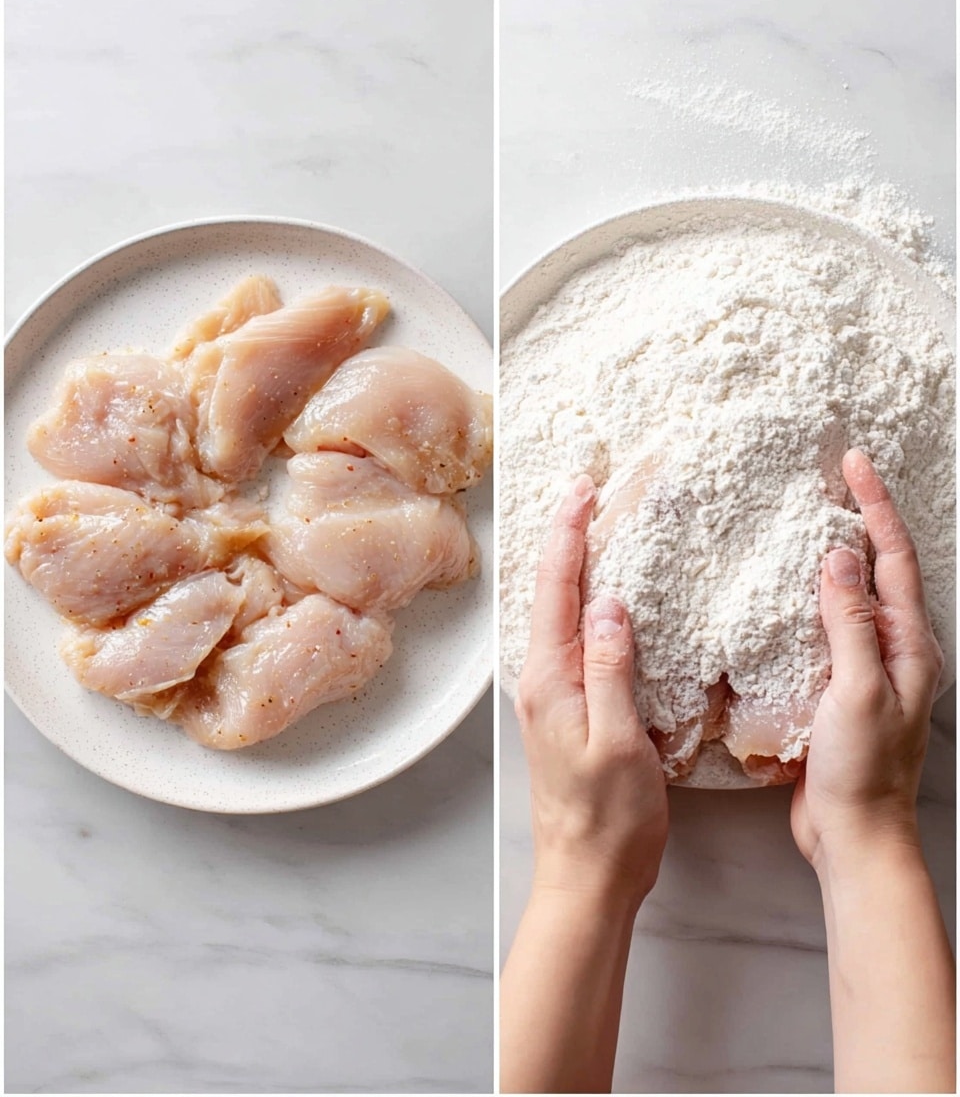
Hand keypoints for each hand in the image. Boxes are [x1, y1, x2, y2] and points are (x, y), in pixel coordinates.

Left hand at [516, 475, 668, 911]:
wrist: (586, 877)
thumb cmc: (609, 819)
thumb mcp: (619, 741)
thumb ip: (610, 670)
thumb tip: (607, 604)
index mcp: (551, 681)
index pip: (558, 591)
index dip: (569, 536)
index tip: (581, 491)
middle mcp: (541, 682)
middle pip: (550, 594)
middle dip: (565, 539)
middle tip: (583, 492)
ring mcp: (549, 697)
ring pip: (557, 616)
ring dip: (572, 569)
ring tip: (589, 529)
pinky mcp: (563, 712)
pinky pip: (569, 643)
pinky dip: (581, 608)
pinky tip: (598, 602)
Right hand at [791, 449, 943, 872]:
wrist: (853, 835)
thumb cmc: (862, 771)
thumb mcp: (858, 690)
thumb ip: (850, 623)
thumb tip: (839, 557)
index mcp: (910, 646)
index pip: (893, 559)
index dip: (875, 507)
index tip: (854, 465)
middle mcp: (896, 650)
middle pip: (881, 568)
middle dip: (864, 518)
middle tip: (837, 478)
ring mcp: (869, 668)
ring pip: (855, 595)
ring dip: (839, 554)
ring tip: (814, 518)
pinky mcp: (840, 686)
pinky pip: (830, 627)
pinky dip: (814, 597)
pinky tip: (791, 593)